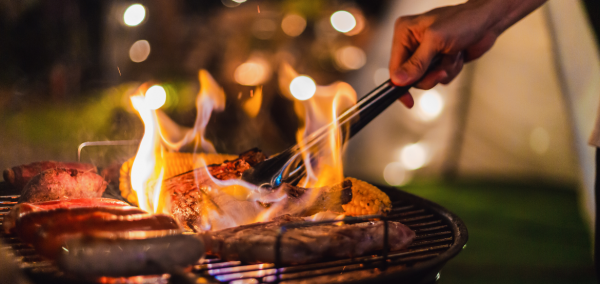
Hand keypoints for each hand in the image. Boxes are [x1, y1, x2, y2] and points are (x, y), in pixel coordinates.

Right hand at [389, 0, 545, 107]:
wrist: (488, 21)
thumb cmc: (464, 20)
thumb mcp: (436, 41)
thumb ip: (416, 63)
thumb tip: (398, 80)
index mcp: (404, 33)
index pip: (395, 66)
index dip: (400, 84)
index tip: (407, 100)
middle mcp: (412, 43)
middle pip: (410, 76)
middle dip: (429, 75)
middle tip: (441, 70)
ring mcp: (426, 53)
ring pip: (427, 79)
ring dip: (444, 71)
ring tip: (453, 55)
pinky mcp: (439, 60)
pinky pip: (439, 77)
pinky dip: (451, 70)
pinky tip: (457, 55)